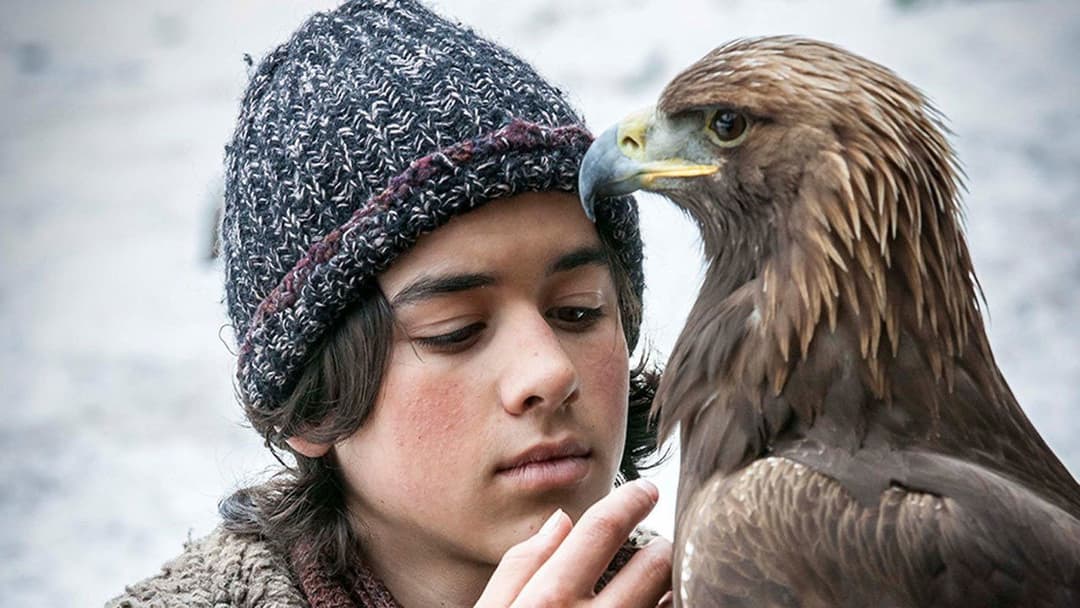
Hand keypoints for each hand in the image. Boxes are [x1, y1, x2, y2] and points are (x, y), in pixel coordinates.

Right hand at [475, 479, 672, 607]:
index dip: (630, 501)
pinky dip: (668, 606)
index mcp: (549, 600)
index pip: (602, 530)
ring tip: (657, 581)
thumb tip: (559, 521)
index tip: (645, 490)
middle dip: (660, 547)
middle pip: (652, 565)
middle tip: (656, 546)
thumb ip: (519, 567)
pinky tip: (654, 604)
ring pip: (668, 599)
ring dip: (668, 582)